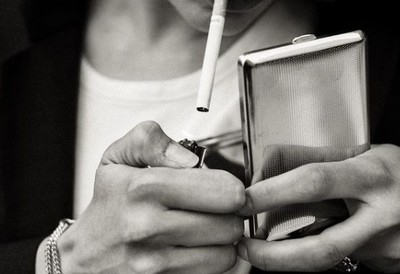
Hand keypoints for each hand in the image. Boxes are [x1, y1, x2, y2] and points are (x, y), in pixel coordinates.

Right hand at [57, 121, 244, 273]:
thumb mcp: (117, 158)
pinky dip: (211, 258)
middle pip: (230, 223)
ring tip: (202, 227)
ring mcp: (155, 262)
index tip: (221, 188)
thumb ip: (151, 141)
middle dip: (228, 214)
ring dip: (221, 239)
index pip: (223, 191)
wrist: (85, 256)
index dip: (231, 188)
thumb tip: (191, 159)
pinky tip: (193, 246)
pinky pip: (213, 271)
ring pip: (226, 252)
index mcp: (143, 188)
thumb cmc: (108, 206)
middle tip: (213, 208)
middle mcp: (148, 228)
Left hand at [236, 144, 399, 271]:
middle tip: (244, 249)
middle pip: (321, 247)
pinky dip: (324, 249)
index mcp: (372, 177)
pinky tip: (324, 234)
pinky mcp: (388, 263)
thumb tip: (267, 169)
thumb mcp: (362, 153)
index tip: (244, 201)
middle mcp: (383, 217)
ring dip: (292, 256)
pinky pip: (346, 258)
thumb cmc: (398, 171)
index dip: (272, 193)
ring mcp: (388, 247)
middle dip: (274, 256)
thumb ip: (315, 159)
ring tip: (266, 247)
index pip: (312, 183)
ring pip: (330, 257)